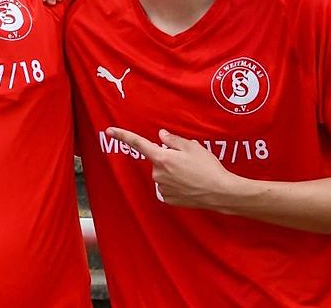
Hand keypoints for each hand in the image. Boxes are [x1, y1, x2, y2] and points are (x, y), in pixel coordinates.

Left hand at [106, 127, 238, 209]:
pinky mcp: (169, 199)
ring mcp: (162, 188)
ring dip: (173, 172)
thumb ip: (173, 140)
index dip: (123, 136)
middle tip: (189, 162)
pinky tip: (190, 185)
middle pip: (158, 161)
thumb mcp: (192, 147)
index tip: (109, 131)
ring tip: (193, 174)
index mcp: (162, 158)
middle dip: (169, 159)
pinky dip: (176, 184)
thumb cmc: (208, 168)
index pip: (138, 144)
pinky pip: (168, 187)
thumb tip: (161, 136)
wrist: (221, 193)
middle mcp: (158, 174)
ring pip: (163, 175)